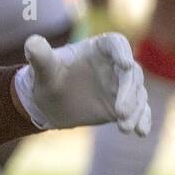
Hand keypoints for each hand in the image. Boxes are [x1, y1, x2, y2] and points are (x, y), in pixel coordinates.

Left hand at [13, 32, 150, 135]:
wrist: (49, 104)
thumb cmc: (46, 80)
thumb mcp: (43, 70)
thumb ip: (40, 57)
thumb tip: (31, 43)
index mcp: (97, 48)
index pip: (116, 43)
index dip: (122, 52)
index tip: (126, 64)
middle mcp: (114, 64)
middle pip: (132, 72)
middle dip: (129, 91)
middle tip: (119, 112)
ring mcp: (121, 85)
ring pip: (137, 93)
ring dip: (135, 109)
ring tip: (124, 127)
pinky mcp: (124, 104)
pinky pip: (139, 109)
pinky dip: (143, 119)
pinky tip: (140, 132)